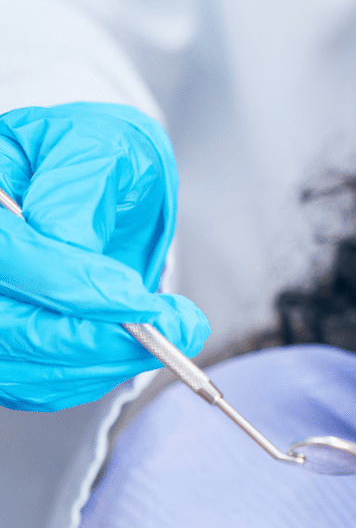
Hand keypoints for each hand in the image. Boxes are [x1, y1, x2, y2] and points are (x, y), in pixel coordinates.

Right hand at [0, 102, 209, 410]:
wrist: (96, 180)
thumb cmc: (98, 157)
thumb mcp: (102, 147)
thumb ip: (82, 190)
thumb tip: (75, 248)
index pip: (10, 252)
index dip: (71, 284)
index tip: (140, 302)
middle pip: (6, 321)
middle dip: (88, 339)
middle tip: (167, 332)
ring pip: (15, 358)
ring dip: (94, 364)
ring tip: (166, 339)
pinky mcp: (1, 334)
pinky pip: (26, 379)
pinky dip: (83, 376)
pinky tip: (129, 351)